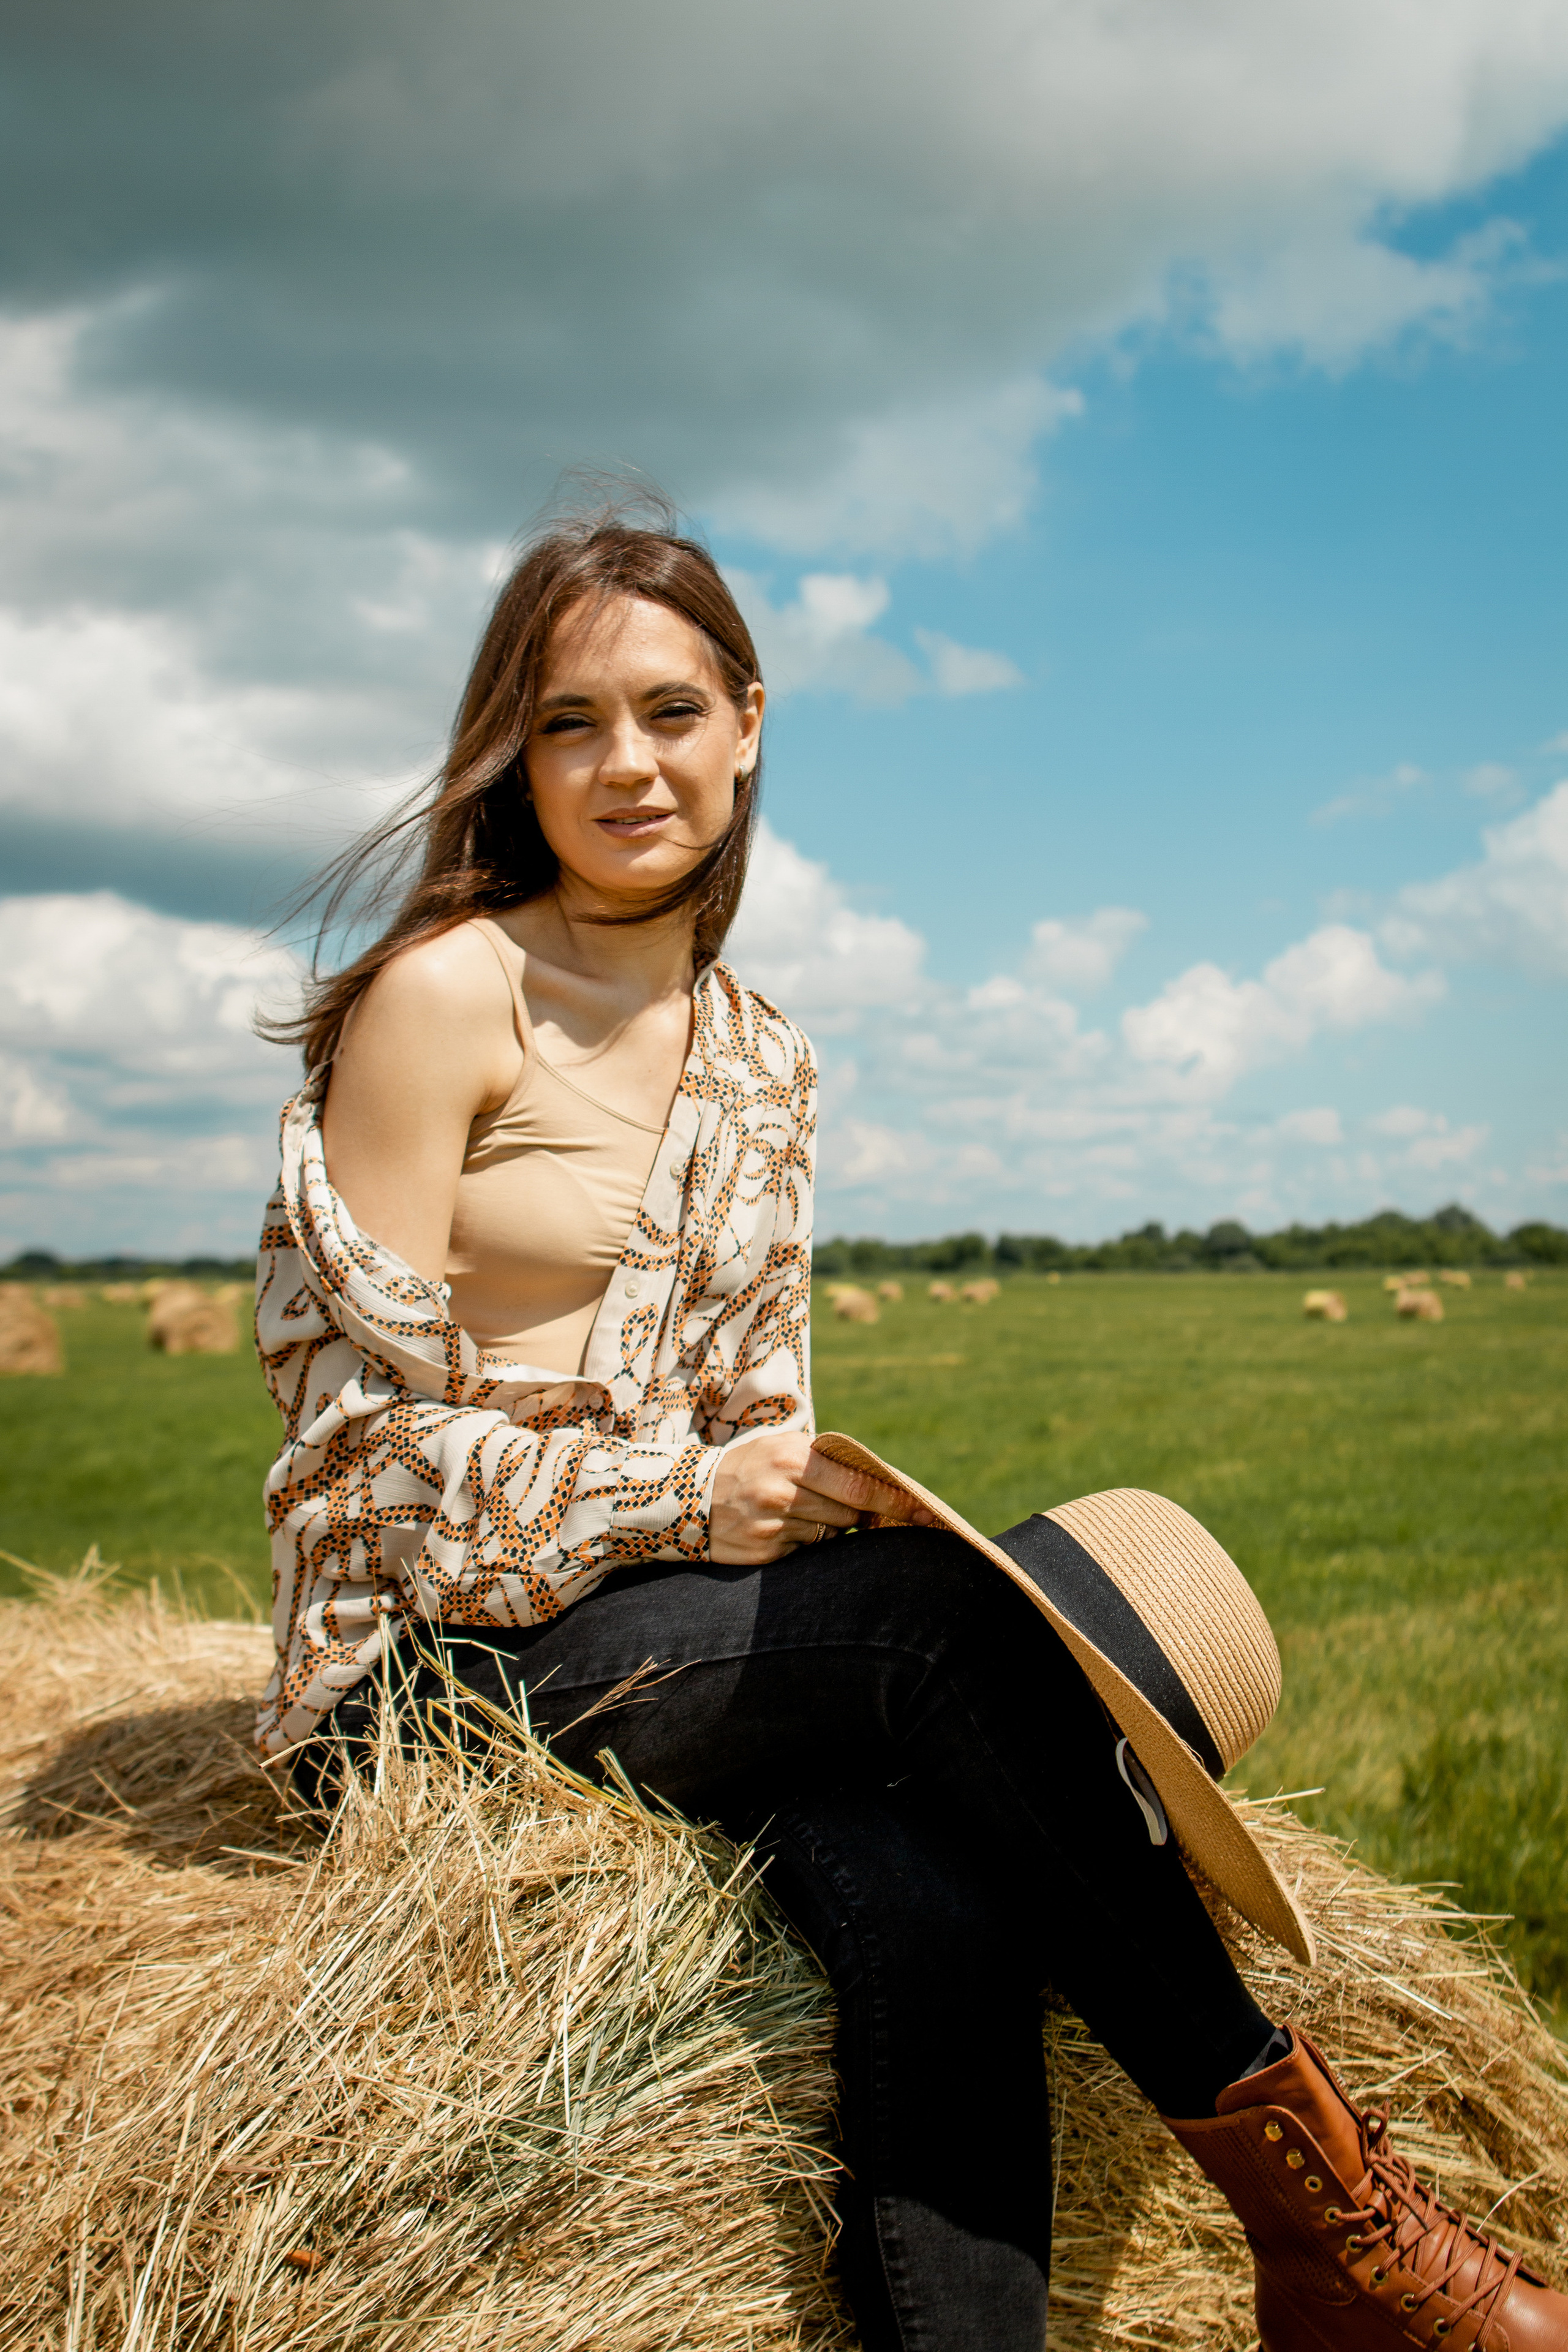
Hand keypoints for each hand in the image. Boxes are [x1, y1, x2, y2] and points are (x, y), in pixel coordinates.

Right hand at [708, 1432, 939, 1564]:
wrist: (688, 1497)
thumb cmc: (749, 1466)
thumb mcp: (782, 1448)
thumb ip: (826, 1462)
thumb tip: (878, 1487)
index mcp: (793, 1458)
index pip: (859, 1487)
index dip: (895, 1501)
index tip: (923, 1511)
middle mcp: (783, 1492)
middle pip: (850, 1515)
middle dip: (861, 1516)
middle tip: (865, 1513)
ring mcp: (773, 1526)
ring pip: (831, 1536)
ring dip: (832, 1528)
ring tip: (808, 1513)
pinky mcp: (765, 1554)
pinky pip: (806, 1552)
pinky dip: (806, 1542)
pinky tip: (787, 1529)